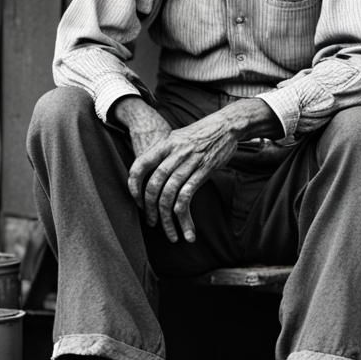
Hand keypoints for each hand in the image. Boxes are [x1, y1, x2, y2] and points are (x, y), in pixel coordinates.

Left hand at [127, 112, 241, 243]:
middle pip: (154, 185)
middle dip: (150, 209)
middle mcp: (174, 154)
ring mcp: (189, 163)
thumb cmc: (203, 132)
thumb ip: (165, 153)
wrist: (226, 125)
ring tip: (170, 234)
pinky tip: (187, 229)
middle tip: (152, 222)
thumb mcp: (178, 137)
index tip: (138, 202)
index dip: (134, 185)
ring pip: (170, 195)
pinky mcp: (203, 171)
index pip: (139, 166)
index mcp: (164, 144)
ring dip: (167, 219)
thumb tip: (153, 171)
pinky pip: (188, 197)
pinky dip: (185, 217)